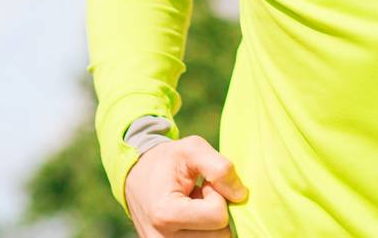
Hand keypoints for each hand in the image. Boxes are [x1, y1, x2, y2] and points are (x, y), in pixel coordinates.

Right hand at [124, 135, 246, 236]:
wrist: (135, 176)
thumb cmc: (166, 161)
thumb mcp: (192, 149)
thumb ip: (220, 168)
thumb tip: (241, 195)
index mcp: (166, 214)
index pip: (218, 216)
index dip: (217, 196)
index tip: (203, 185)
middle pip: (220, 235)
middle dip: (216, 211)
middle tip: (198, 195)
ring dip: (210, 223)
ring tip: (193, 206)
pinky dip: (203, 231)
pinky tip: (191, 218)